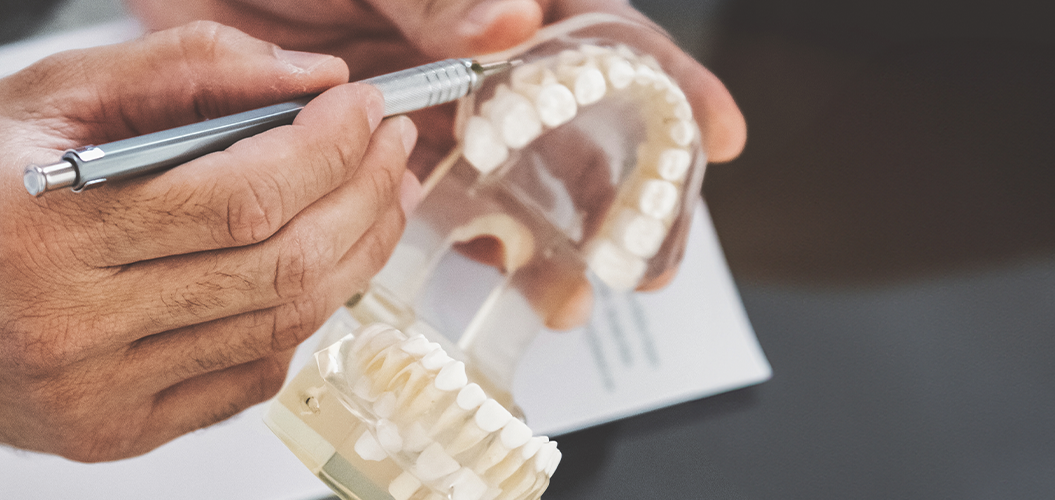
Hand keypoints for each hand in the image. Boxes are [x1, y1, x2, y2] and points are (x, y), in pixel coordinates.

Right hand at [0, 22, 420, 460]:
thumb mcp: (37, 95)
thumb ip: (176, 71)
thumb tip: (305, 79)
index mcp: (41, 228)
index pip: (237, 200)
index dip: (326, 151)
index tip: (362, 106)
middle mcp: (66, 327)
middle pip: (274, 270)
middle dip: (359, 198)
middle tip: (387, 148)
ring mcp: (90, 394)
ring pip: (273, 329)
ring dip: (345, 258)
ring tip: (366, 198)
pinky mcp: (104, 433)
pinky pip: (239, 380)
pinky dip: (291, 320)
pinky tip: (301, 268)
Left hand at [131, 0, 747, 327]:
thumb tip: (510, 22)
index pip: (605, 35)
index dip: (670, 82)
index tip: (718, 133)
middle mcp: (474, 50)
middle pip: (573, 123)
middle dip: (617, 196)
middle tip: (642, 263)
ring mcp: (426, 99)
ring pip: (507, 173)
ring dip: (544, 233)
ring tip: (567, 295)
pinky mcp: (370, 146)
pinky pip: (427, 199)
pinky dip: (457, 235)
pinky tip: (483, 270)